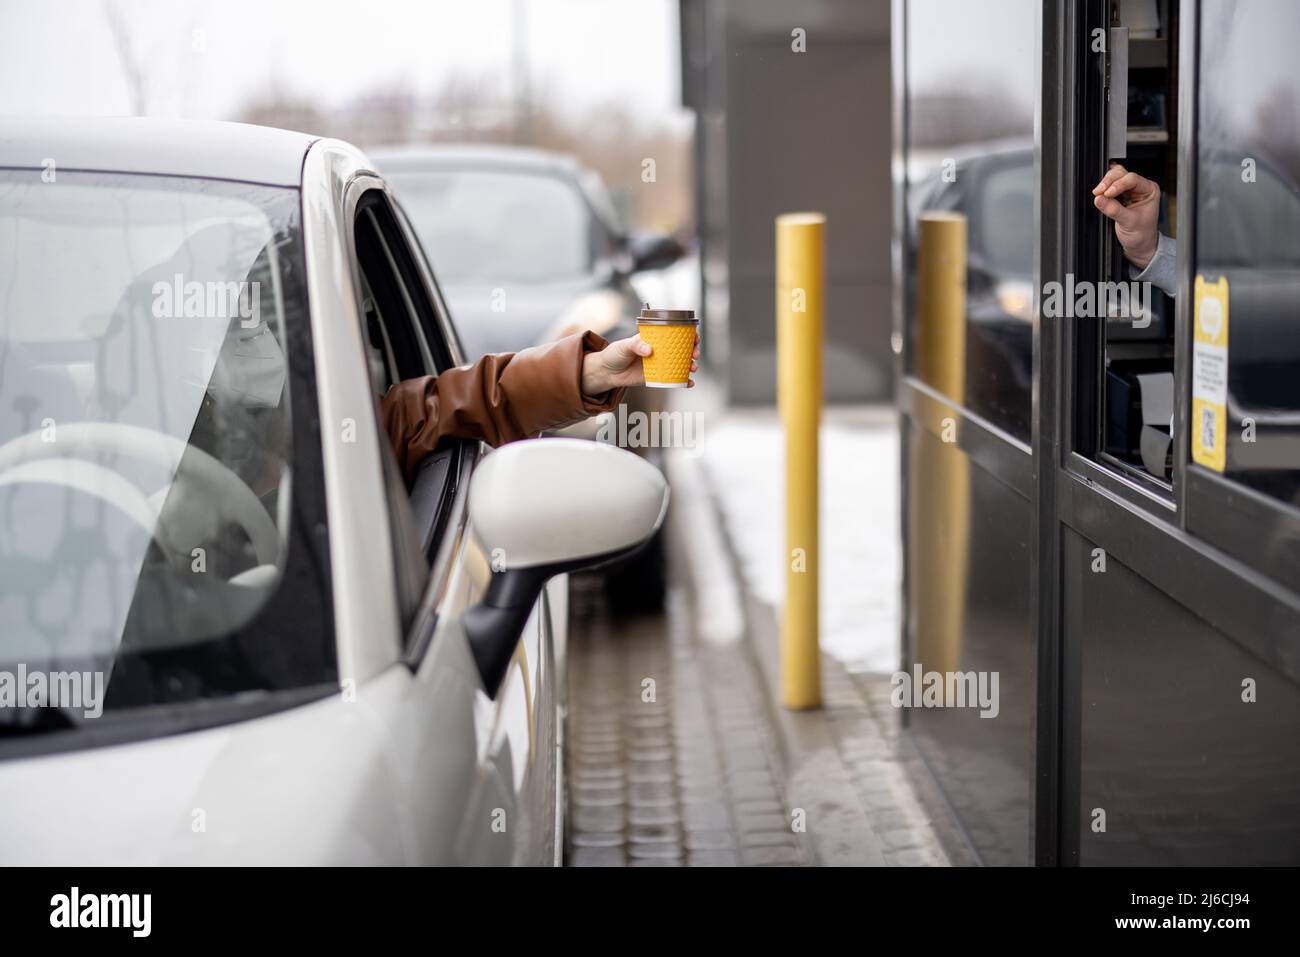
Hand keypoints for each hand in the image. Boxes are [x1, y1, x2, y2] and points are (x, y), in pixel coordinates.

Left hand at [581, 332, 700, 395]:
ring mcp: (659, 364)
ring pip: (680, 364)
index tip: (694, 338)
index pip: (675, 333)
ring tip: (693, 368)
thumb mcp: (624, 346)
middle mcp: (659, 351)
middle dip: (693, 351)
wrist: (607, 372)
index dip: (688, 335)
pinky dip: (682, 382)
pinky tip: (689, 383)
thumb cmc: (614, 354)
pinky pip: (673, 379)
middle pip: (682, 349)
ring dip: (690, 365)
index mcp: (654, 339)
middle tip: (695, 354)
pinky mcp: (656, 377)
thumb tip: (649, 350)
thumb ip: (636, 345)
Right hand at [1092, 162, 1161, 268]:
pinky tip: (1099, 193)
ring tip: (1097, 194)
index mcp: (1149, 190)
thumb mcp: (1129, 223)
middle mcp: (1139, 187)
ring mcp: (1129, 190)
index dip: (1118, 184)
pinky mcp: (1119, 195)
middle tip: (1098, 192)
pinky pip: (1109, 186)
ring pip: (1114, 177)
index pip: (1132, 179)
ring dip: (1104, 184)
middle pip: (1121, 174)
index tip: (1107, 193)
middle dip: (1108, 182)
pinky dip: (1103, 189)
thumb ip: (1114, 210)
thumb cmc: (1141, 234)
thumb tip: (1100, 199)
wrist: (1139, 244)